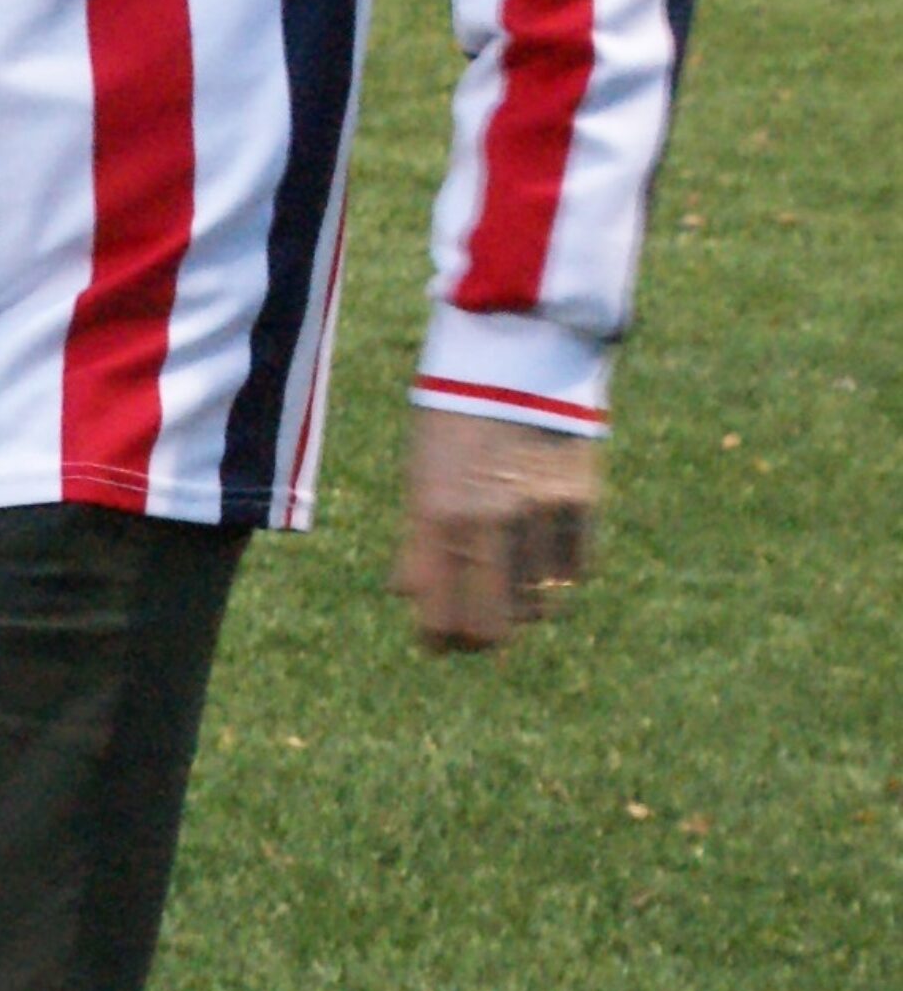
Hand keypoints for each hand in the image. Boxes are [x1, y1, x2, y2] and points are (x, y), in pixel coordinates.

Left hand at [391, 406, 601, 652]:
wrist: (518, 349)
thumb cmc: (455, 414)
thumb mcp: (420, 475)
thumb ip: (416, 542)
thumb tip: (408, 597)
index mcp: (437, 515)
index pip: (442, 620)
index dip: (440, 640)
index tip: (438, 638)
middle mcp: (489, 522)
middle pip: (494, 629)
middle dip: (480, 637)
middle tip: (475, 628)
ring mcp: (540, 514)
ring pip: (539, 607)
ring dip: (521, 605)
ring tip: (506, 581)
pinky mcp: (582, 501)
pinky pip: (574, 573)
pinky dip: (556, 575)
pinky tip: (539, 552)